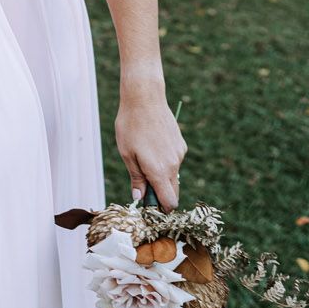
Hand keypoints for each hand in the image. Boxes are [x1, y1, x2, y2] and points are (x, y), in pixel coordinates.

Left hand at [115, 90, 187, 209]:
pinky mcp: (181, 145)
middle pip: (173, 191)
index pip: (169, 201)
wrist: (145, 99)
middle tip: (143, 187)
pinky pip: (174, 161)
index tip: (150, 207)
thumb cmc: (130, 126)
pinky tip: (152, 147)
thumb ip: (136, 178)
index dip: (161, 208)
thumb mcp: (127, 154)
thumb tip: (139, 198)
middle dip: (161, 194)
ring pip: (173, 175)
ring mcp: (179, 154)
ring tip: (143, 158)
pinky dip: (165, 162)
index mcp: (159, 170)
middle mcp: (174, 165)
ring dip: (161, 176)